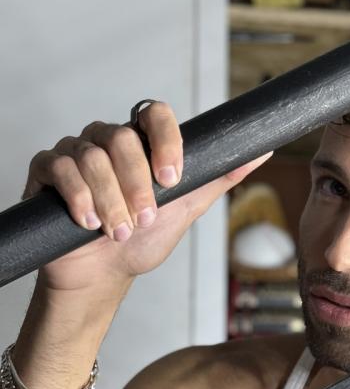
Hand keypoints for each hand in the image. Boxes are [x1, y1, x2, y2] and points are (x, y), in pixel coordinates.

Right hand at [23, 101, 270, 294]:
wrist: (103, 275)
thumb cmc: (143, 240)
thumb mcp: (187, 208)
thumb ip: (219, 177)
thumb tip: (263, 151)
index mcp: (142, 143)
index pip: (154, 113)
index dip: (165, 141)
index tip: (171, 179)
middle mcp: (107, 140)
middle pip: (122, 139)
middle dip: (136, 185)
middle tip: (144, 219)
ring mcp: (75, 152)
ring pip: (91, 157)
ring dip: (110, 201)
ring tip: (118, 230)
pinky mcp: (47, 169)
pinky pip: (59, 168)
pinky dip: (78, 198)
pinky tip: (87, 222)